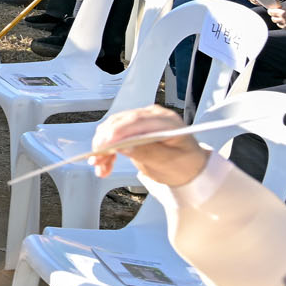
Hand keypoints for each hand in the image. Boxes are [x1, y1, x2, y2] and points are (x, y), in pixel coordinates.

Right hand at [89, 106, 207, 184]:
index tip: (105, 146)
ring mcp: (143, 120)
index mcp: (167, 121)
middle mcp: (153, 116)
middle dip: (105, 141)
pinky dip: (106, 149)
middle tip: (97, 158)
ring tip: (99, 165)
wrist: (189, 168)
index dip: (118, 132)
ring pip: (113, 128)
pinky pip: (114, 134)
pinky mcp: (134, 128)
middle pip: (122, 122)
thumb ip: (148, 153)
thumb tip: (125, 146)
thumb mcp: (169, 162)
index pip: (138, 121)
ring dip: (103, 146)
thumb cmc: (185, 165)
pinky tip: (103, 163)